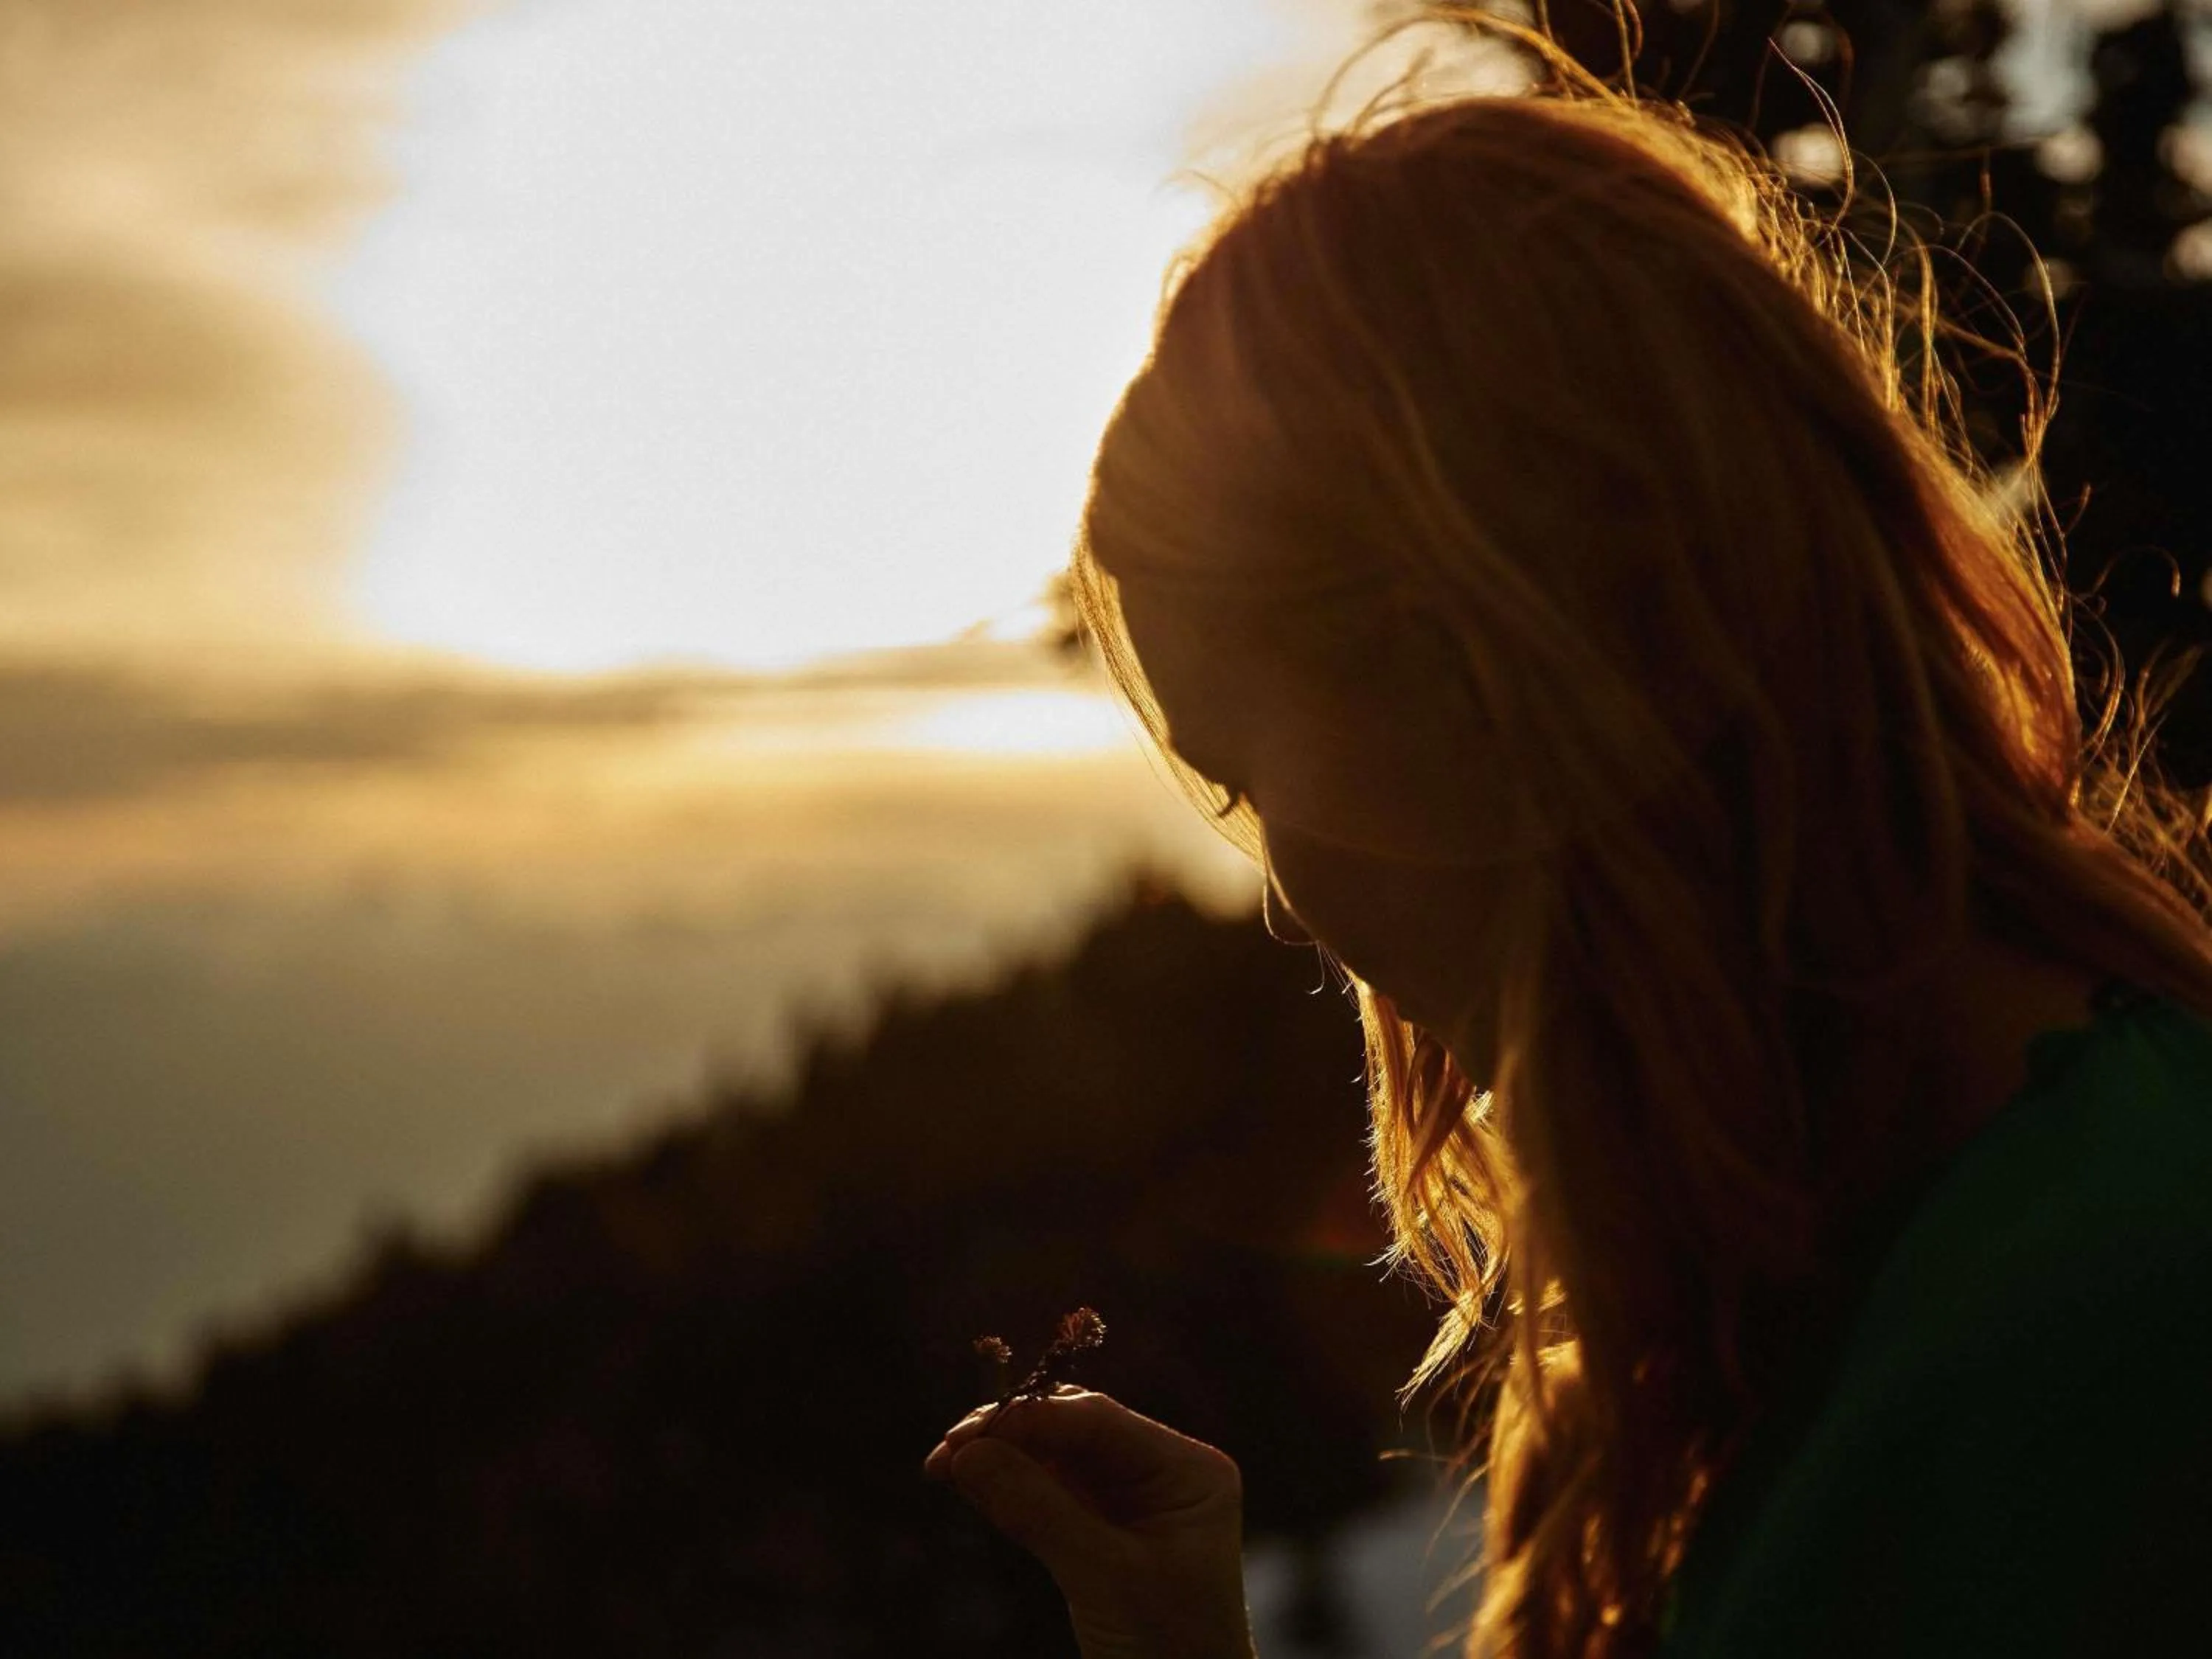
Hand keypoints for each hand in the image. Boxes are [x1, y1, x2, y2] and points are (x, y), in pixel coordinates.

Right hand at [924, 1387, 1254, 1658]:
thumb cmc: (1167, 1651)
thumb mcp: (1105, 1579)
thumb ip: (1038, 1511)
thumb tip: (966, 1455)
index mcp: (1188, 1472)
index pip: (1099, 1421)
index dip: (1028, 1419)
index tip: (966, 1437)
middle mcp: (1162, 1474)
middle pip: (1073, 1430)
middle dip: (1009, 1435)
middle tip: (948, 1451)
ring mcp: (1130, 1501)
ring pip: (1053, 1458)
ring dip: (1000, 1458)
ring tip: (941, 1466)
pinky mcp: (1100, 1531)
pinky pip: (1047, 1493)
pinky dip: (1007, 1487)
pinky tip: (967, 1484)